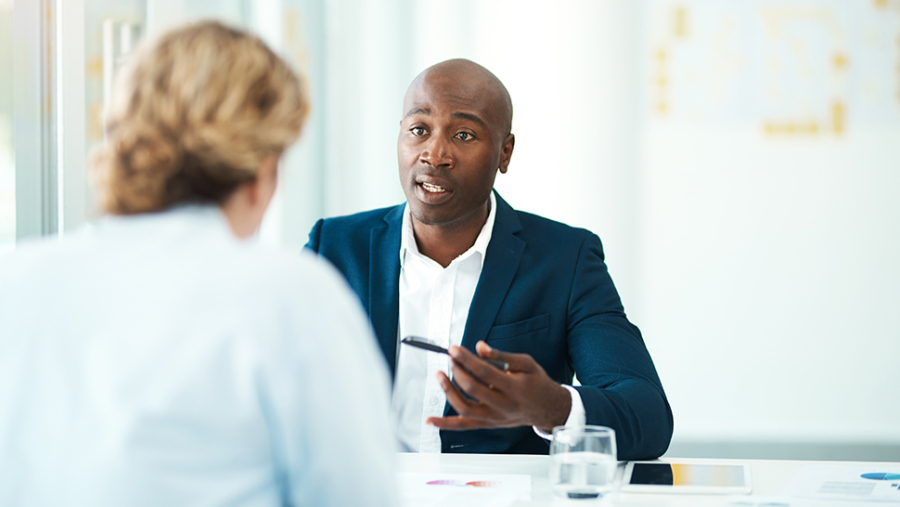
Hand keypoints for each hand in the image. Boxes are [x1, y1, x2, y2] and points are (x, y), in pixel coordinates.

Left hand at [426, 341, 571, 432]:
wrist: (547, 408)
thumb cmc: (536, 382)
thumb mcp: (526, 363)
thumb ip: (501, 355)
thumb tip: (479, 347)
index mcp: (514, 388)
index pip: (484, 372)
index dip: (466, 359)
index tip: (453, 349)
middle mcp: (503, 406)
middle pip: (472, 388)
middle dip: (457, 370)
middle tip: (450, 357)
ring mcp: (494, 418)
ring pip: (464, 408)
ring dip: (448, 391)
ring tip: (440, 375)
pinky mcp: (488, 424)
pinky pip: (463, 426)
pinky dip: (444, 424)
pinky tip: (429, 420)